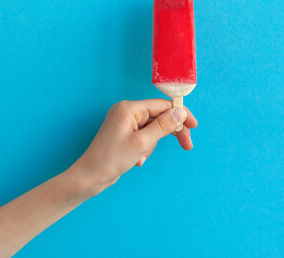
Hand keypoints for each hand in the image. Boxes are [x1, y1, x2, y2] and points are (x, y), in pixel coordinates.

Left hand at [68, 99, 197, 196]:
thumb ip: (163, 126)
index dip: (180, 114)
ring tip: (141, 157)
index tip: (193, 126)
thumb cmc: (111, 159)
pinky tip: (137, 160)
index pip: (162, 105)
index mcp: (129, 108)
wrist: (90, 177)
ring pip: (153, 129)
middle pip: (159, 117)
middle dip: (170, 132)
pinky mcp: (124, 134)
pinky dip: (145, 148)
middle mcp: (127, 112)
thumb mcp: (142, 143)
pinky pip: (144, 137)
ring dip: (152, 145)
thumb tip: (180, 112)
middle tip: (187, 146)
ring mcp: (125, 123)